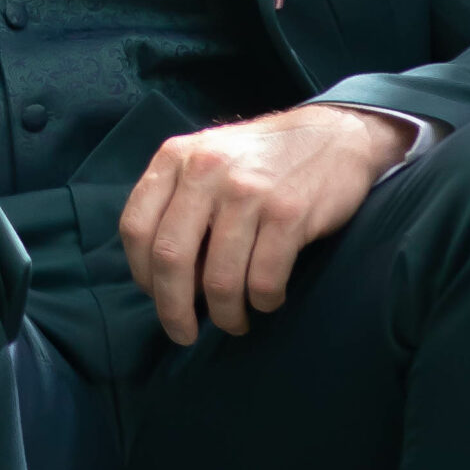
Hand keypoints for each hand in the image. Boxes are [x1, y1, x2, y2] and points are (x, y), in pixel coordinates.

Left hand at [119, 103, 413, 343]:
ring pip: (220, 278)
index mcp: (174, 158)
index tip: (155, 296)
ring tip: (233, 322)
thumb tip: (160, 276)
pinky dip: (263, 302)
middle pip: (171, 258)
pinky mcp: (289, 214)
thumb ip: (177, 201)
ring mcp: (248, 192)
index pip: (136, 227)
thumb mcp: (205, 160)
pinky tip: (267, 300)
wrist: (334, 134)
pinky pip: (265, 279)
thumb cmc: (260, 159)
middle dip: (173, 308)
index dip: (140, 272)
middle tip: (183, 334)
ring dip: (225, 314)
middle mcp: (205, 172)